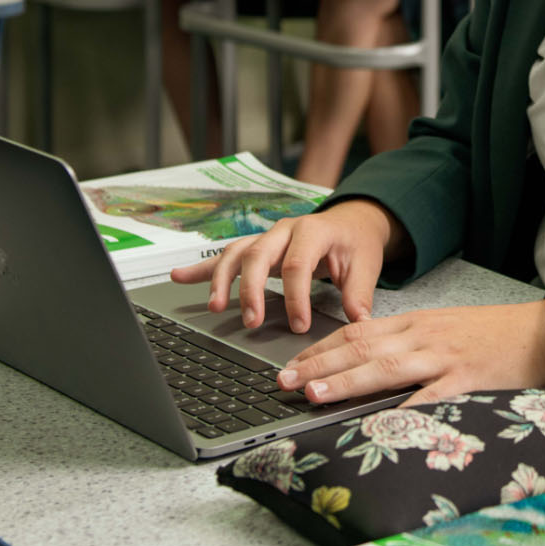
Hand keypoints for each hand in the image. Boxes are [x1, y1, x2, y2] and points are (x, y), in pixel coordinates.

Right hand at [168, 199, 401, 331]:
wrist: (350, 220)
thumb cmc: (355, 242)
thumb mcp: (366, 263)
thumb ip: (359, 292)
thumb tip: (358, 321)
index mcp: (313, 231)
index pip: (297, 265)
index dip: (296, 297)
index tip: (299, 324)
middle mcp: (284, 230)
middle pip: (258, 256)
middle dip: (251, 290)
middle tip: (252, 321)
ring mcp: (267, 236)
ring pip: (236, 253)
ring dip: (221, 280)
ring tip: (214, 306)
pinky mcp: (257, 246)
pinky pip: (225, 255)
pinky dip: (202, 267)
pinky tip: (179, 276)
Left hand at [276, 300, 544, 405]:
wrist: (543, 331)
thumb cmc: (493, 334)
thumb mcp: (444, 329)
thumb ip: (408, 343)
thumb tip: (368, 361)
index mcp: (415, 323)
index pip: (356, 331)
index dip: (320, 348)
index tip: (293, 364)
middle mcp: (422, 336)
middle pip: (360, 346)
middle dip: (318, 364)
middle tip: (284, 380)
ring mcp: (442, 357)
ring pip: (385, 366)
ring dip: (346, 380)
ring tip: (315, 393)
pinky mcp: (465, 379)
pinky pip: (430, 395)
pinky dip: (403, 406)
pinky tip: (381, 419)